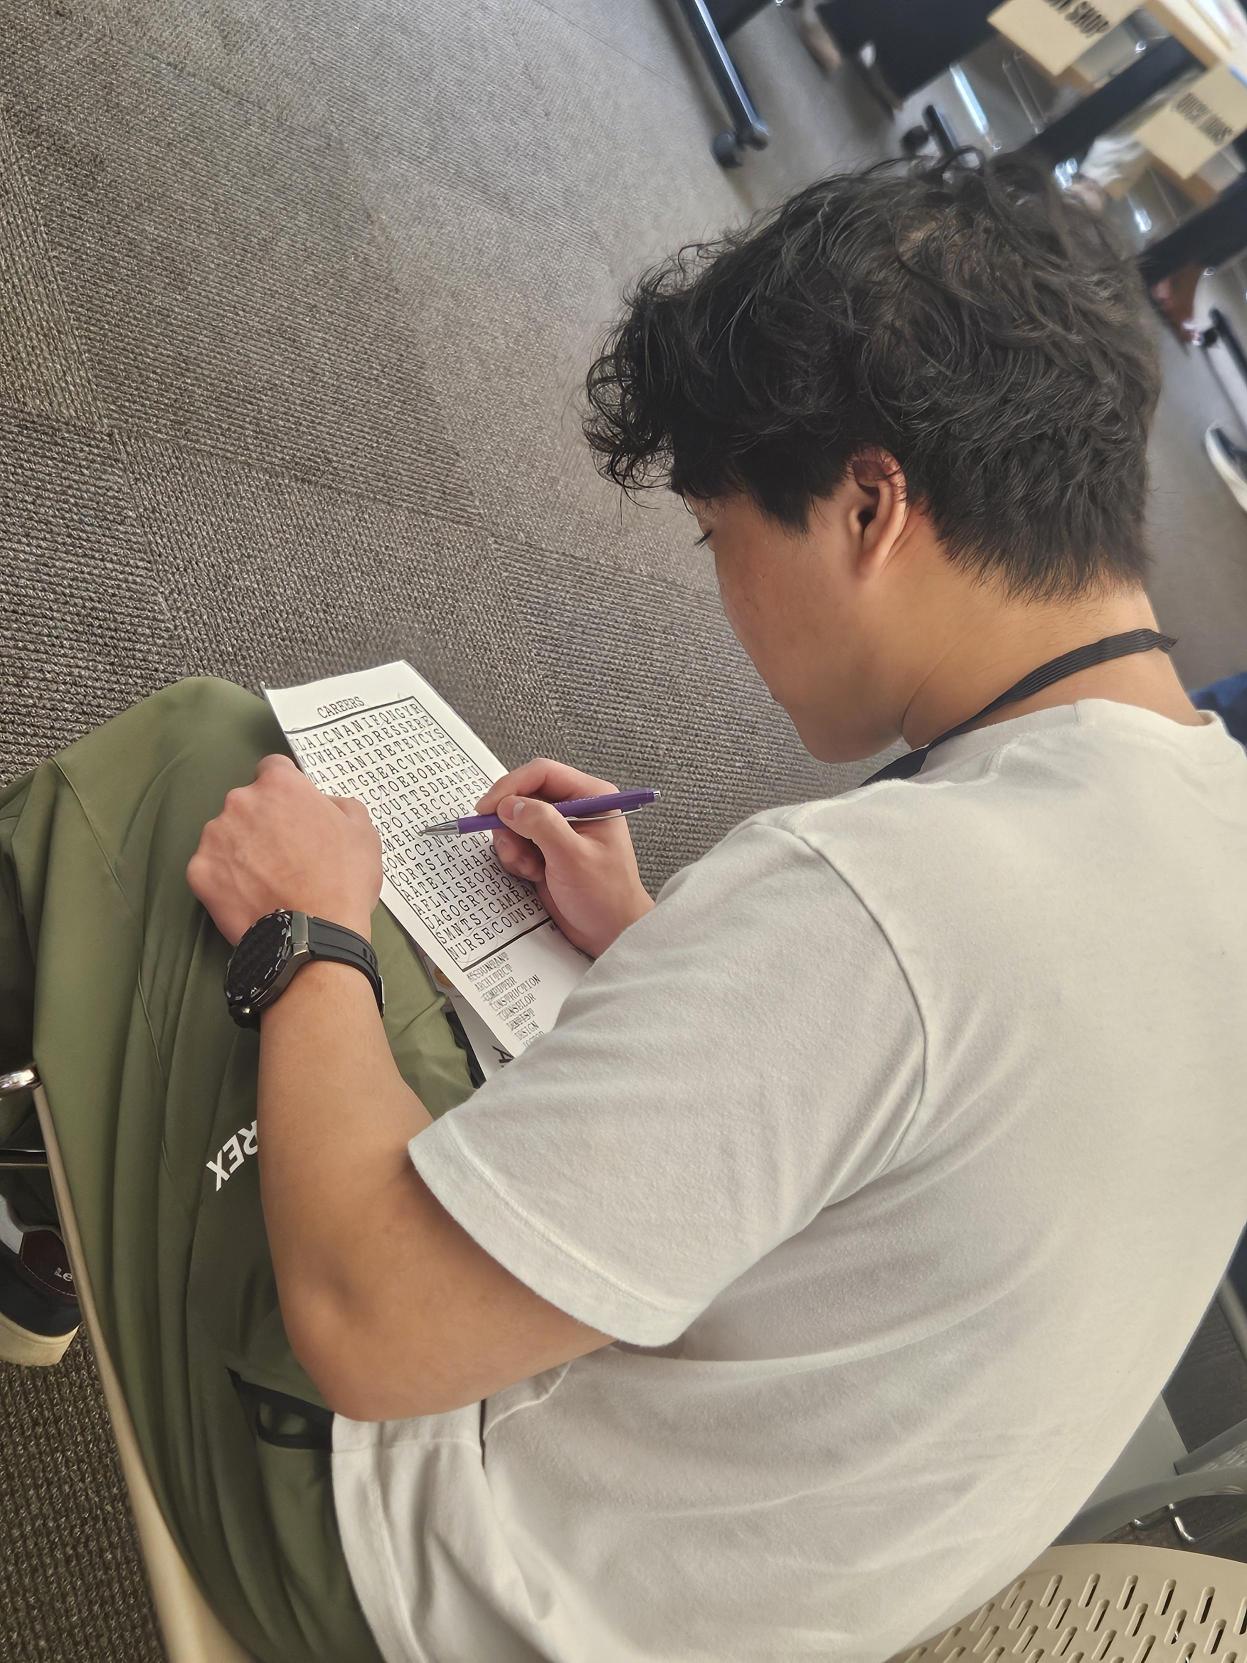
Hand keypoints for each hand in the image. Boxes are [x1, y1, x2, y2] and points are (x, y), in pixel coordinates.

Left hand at [187, 755, 381, 946]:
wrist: (313, 938)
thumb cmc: (344, 882)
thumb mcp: (363, 832)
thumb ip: (339, 805)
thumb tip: (324, 805)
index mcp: (280, 786)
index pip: (274, 769)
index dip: (287, 791)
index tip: (294, 812)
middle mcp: (240, 802)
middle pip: (247, 803)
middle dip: (262, 821)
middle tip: (285, 854)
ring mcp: (214, 837)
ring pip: (226, 835)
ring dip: (241, 849)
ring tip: (266, 880)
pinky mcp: (198, 872)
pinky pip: (211, 868)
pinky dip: (225, 879)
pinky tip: (248, 896)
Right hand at [476, 759, 653, 957]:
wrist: (610, 934)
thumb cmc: (605, 896)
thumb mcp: (572, 857)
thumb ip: (541, 825)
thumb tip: (509, 805)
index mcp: (591, 797)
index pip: (542, 773)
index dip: (511, 787)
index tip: (488, 808)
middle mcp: (575, 807)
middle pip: (524, 795)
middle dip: (510, 822)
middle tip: (511, 848)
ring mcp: (559, 830)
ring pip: (515, 820)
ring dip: (512, 844)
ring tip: (529, 867)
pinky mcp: (546, 850)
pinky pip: (516, 842)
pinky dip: (515, 857)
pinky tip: (532, 874)